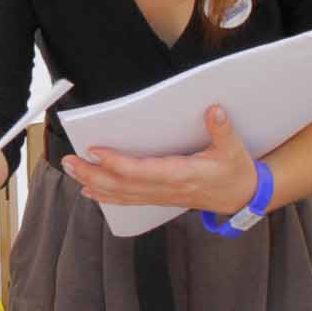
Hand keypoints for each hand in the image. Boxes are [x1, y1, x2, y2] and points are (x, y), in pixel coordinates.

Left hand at [62, 105, 260, 214]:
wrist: (241, 197)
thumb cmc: (235, 171)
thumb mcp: (234, 148)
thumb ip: (222, 130)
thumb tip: (214, 110)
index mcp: (183, 175)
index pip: (143, 171)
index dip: (117, 163)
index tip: (96, 151)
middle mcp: (167, 188)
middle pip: (124, 185)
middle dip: (94, 174)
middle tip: (70, 161)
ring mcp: (162, 196)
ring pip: (122, 194)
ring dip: (94, 184)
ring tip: (72, 171)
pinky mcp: (160, 198)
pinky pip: (129, 200)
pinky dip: (107, 196)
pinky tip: (90, 191)